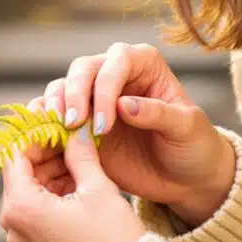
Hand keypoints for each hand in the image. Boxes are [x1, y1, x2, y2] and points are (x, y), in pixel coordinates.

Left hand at [0, 125, 142, 241]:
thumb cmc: (114, 238)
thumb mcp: (97, 187)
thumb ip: (79, 153)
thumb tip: (74, 129)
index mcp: (20, 209)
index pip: (16, 156)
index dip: (36, 133)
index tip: (57, 120)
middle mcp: (13, 229)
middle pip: (21, 176)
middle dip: (45, 153)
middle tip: (71, 133)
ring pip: (31, 194)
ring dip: (52, 173)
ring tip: (81, 154)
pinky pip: (38, 215)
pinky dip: (54, 196)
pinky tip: (80, 180)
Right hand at [31, 41, 234, 223]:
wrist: (186, 179)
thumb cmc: (194, 146)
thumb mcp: (187, 129)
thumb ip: (158, 114)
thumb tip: (123, 105)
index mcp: (144, 63)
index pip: (117, 62)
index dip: (105, 89)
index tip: (105, 125)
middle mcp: (116, 74)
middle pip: (83, 69)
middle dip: (74, 94)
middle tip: (73, 125)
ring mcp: (95, 98)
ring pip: (63, 87)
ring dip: (56, 106)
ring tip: (60, 131)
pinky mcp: (81, 124)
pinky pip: (55, 115)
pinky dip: (47, 123)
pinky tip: (48, 139)